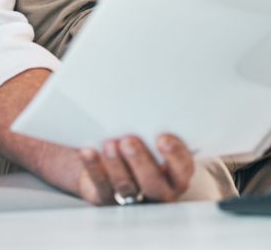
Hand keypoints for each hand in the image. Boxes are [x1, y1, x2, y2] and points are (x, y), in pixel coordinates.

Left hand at [0, 71, 194, 204]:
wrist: (117, 153)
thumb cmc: (144, 132)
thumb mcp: (157, 125)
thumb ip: (163, 111)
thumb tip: (166, 72)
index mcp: (177, 171)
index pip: (183, 168)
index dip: (176, 155)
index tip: (163, 137)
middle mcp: (159, 189)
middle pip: (154, 184)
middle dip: (141, 162)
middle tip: (129, 140)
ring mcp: (133, 197)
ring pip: (127, 187)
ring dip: (117, 166)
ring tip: (109, 143)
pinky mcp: (107, 197)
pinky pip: (101, 186)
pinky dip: (94, 168)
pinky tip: (87, 150)